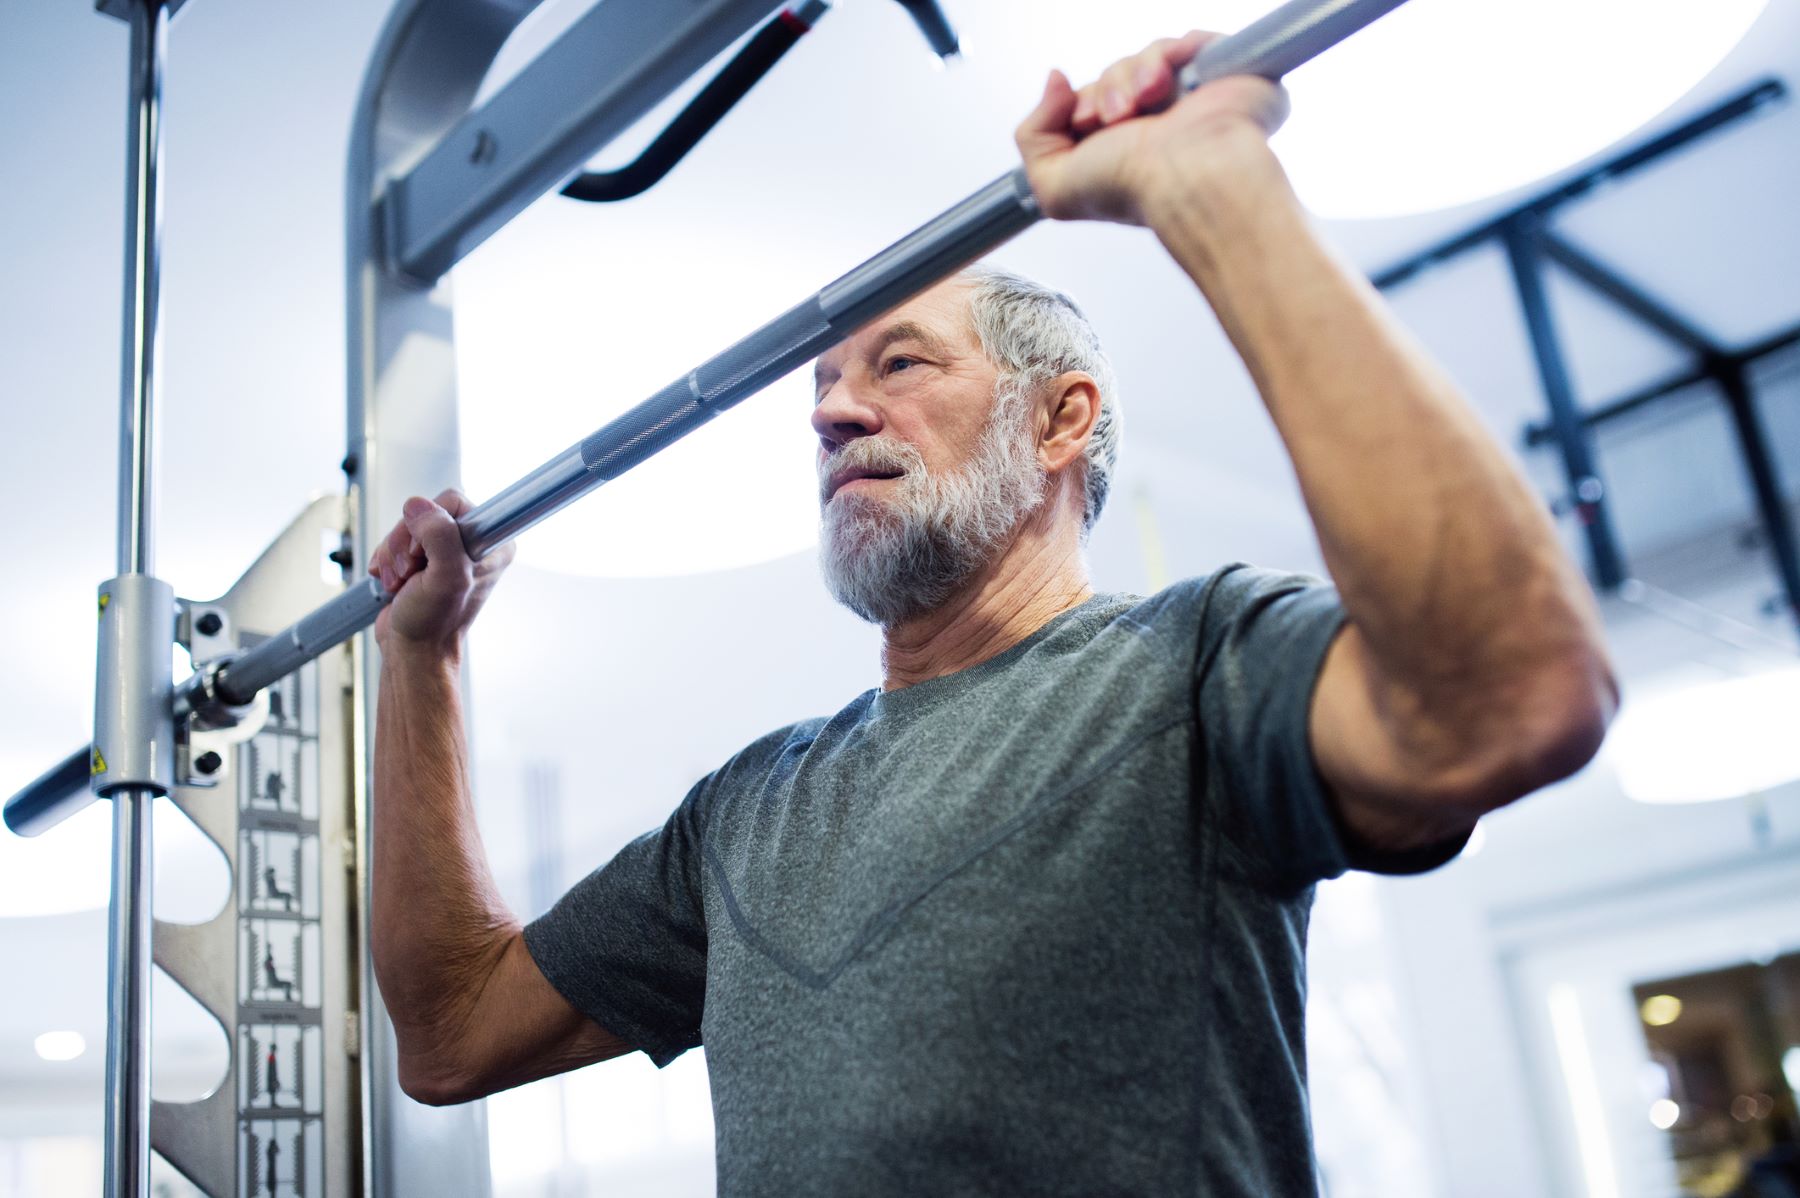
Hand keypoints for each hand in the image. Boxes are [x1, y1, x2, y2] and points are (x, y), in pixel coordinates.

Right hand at [368, 489, 514, 659]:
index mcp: (493, 542)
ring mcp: (447, 551)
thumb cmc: (434, 624)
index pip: (454, 500)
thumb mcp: (445, 578)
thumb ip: (439, 536)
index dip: (430, 523)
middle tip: (410, 571)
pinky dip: (387, 560)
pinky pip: (396, 541)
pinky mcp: (424, 559)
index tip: (425, 553)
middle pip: (425, 513)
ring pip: (407, 526)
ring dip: (394, 554)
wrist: (413, 650)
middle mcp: (473, 543)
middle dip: (406, 542)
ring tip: (401, 582)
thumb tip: (418, 507)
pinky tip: (393, 581)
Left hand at [1016, 32, 1290, 225]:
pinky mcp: (1221, 75)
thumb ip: (1033, 136)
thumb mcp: (1053, 185)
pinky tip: (1166, 82)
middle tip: (1118, 118)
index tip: (1087, 123)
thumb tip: (1055, 82)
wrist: (1186, 177)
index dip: (1080, 104)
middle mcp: (1155, 125)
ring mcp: (1190, 98)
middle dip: (1106, 91)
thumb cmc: (1132, 188)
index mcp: (1120, 148)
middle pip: (1114, 74)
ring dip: (1133, 74)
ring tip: (1144, 103)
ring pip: (1145, 56)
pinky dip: (1168, 54)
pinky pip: (1188, 41)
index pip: (1089, 101)